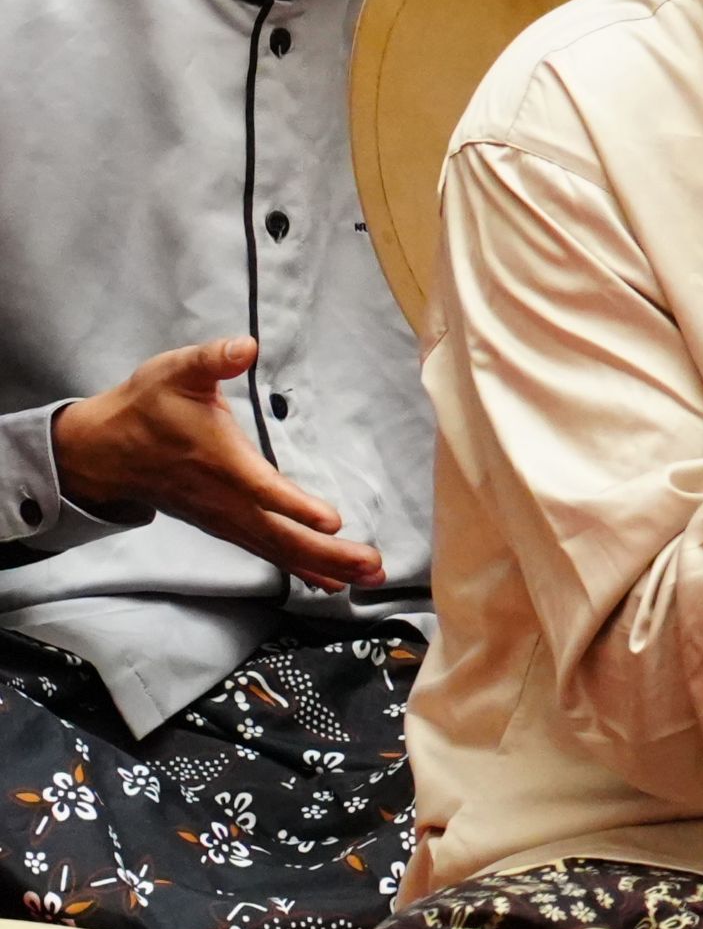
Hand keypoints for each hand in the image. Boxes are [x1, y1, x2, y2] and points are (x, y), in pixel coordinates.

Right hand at [51, 337, 381, 587]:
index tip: (332, 521)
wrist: (103, 451)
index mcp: (219, 461)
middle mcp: (224, 499)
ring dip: (323, 565)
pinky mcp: (225, 525)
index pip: (261, 488)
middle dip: (327, 552)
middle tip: (372, 566)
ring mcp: (224, 518)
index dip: (295, 506)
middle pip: (279, 533)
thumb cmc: (145, 408)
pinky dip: (300, 568)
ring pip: (277, 549)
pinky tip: (332, 583)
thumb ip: (212, 359)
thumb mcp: (174, 372)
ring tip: (370, 577)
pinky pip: (266, 552)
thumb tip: (244, 345)